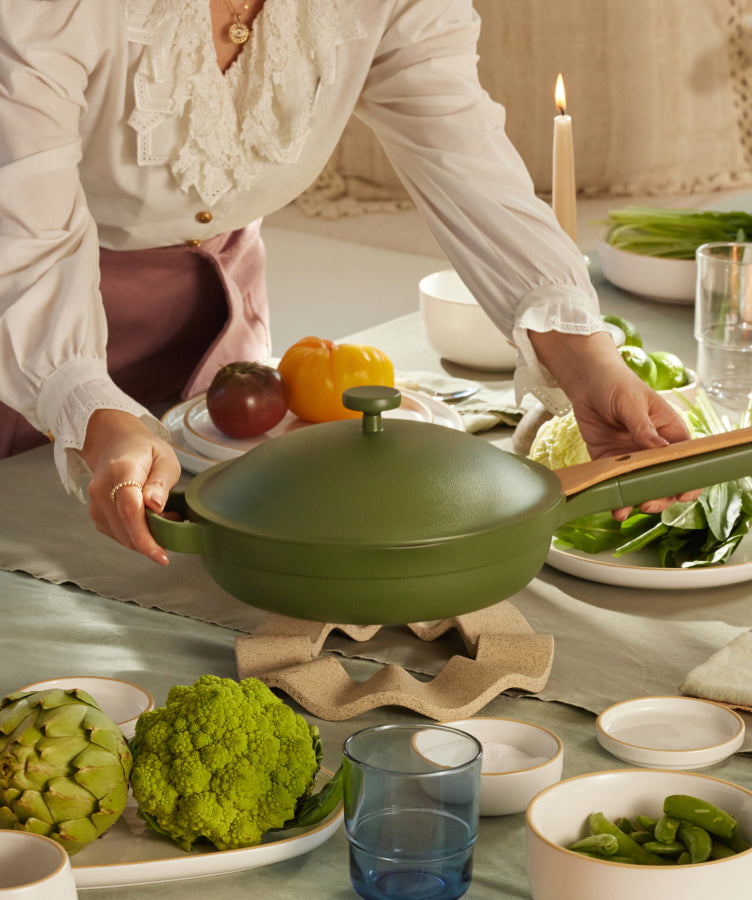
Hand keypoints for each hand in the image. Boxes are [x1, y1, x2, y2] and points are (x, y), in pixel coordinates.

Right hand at [80, 409, 181, 563]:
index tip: (161, 556)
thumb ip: (161, 483)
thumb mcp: (165, 459)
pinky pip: (119, 534)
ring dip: (145, 535)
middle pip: (126, 529)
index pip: (130, 509)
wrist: (114, 444)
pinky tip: (146, 517)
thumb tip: (155, 506)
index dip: (145, 536)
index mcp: (122, 471)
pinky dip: (135, 533)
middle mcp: (102, 490)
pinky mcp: (96, 515)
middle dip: (154, 537)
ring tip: (160, 513)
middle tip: (173, 519)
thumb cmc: (144, 451)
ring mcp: (95, 504)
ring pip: (123, 536)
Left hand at [529, 330, 701, 517]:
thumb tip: (659, 449)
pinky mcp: (609, 460)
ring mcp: (631, 457)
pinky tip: (614, 508)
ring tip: (627, 508)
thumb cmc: (617, 384)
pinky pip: (614, 483)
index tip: (683, 494)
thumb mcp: (632, 403)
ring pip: (640, 487)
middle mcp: (653, 449)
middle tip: (648, 503)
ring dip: (637, 501)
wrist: (586, 381)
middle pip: (665, 481)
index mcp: (669, 433)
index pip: (686, 461)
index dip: (688, 480)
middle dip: (660, 496)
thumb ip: (643, 428)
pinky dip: (614, 497)